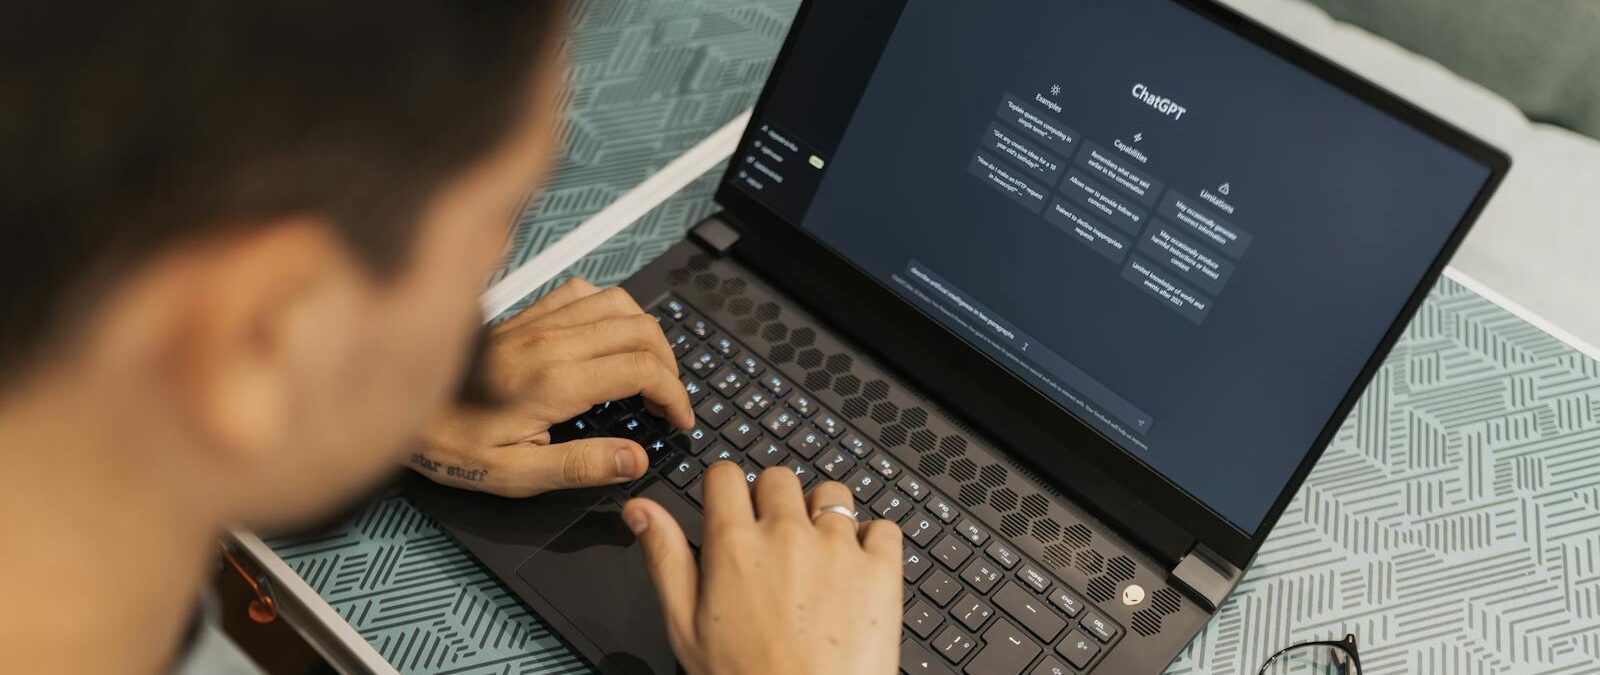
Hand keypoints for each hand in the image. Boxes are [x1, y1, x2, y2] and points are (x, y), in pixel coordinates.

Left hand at [413, 277, 692, 496]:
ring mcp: (538, 323)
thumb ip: (579, 466)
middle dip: (669, 364)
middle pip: (641, 330)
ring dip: (646, 333)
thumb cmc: (450, 446)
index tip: (678, 419)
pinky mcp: (526, 315)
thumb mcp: (514, 475)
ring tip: (647, 368)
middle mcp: (551, 343)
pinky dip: (610, 307)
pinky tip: (607, 335)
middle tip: (667, 400)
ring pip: (619, 303)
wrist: (403, 410)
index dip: (675, 395)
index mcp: (554, 383)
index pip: (642, 369)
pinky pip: (583, 291)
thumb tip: (633, 459)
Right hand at [624, 463, 902, 674]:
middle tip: (773, 542)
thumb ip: (665, 558)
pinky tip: (857, 571)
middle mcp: (786, 535)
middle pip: (779, 478)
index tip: (731, 505)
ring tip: (818, 555)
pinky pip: (883, 527)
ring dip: (823, 515)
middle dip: (772, 501)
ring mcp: (837, 548)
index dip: (725, 488)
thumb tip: (641, 510)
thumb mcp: (685, 627)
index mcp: (734, 545)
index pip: (726, 475)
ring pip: (831, 494)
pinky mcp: (880, 570)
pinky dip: (872, 542)